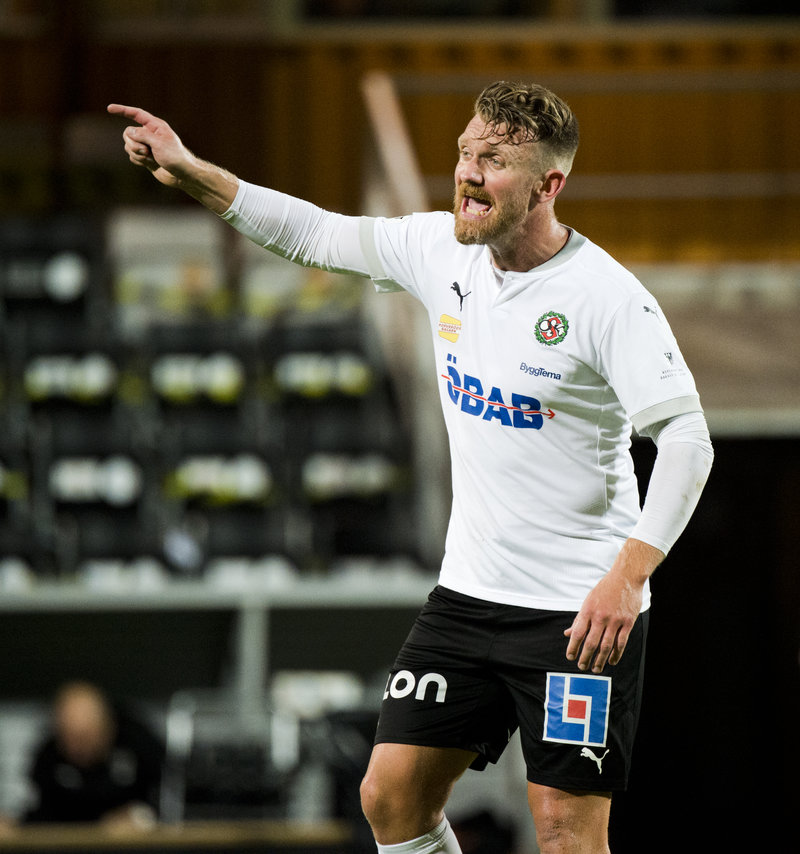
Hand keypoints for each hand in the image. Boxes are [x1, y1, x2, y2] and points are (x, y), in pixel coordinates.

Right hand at [107, 103, 237, 212]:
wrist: (182, 175)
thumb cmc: (175, 157)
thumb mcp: (159, 143)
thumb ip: (142, 135)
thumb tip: (129, 131)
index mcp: (155, 126)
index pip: (136, 114)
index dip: (122, 110)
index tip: (109, 108)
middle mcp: (150, 134)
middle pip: (128, 133)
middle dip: (133, 143)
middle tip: (146, 151)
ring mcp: (146, 146)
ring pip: (128, 145)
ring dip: (137, 154)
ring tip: (150, 159)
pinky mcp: (145, 157)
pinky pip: (132, 156)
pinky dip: (138, 161)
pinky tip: (149, 164)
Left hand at [564, 539, 662, 672]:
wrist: (625, 577)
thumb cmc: (605, 589)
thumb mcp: (588, 601)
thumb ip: (579, 619)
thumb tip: (567, 634)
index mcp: (588, 610)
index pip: (577, 633)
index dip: (572, 647)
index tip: (570, 657)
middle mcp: (600, 616)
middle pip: (591, 642)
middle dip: (585, 657)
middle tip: (581, 667)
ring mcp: (615, 620)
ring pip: (606, 646)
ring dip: (600, 660)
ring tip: (596, 669)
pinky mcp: (628, 622)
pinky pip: (621, 642)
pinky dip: (616, 654)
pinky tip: (611, 661)